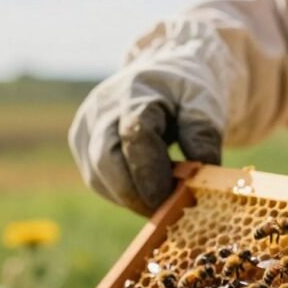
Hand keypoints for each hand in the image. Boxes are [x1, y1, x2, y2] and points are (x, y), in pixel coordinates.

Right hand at [69, 69, 223, 215]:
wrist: (163, 76)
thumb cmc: (185, 93)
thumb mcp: (205, 104)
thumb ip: (203, 135)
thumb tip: (198, 177)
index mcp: (136, 91)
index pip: (135, 134)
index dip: (149, 171)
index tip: (168, 199)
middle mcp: (101, 108)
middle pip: (105, 160)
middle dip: (136, 194)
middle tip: (167, 211)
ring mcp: (86, 128)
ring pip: (99, 177)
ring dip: (131, 196)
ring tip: (164, 196)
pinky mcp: (82, 146)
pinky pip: (98, 181)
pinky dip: (123, 193)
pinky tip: (147, 189)